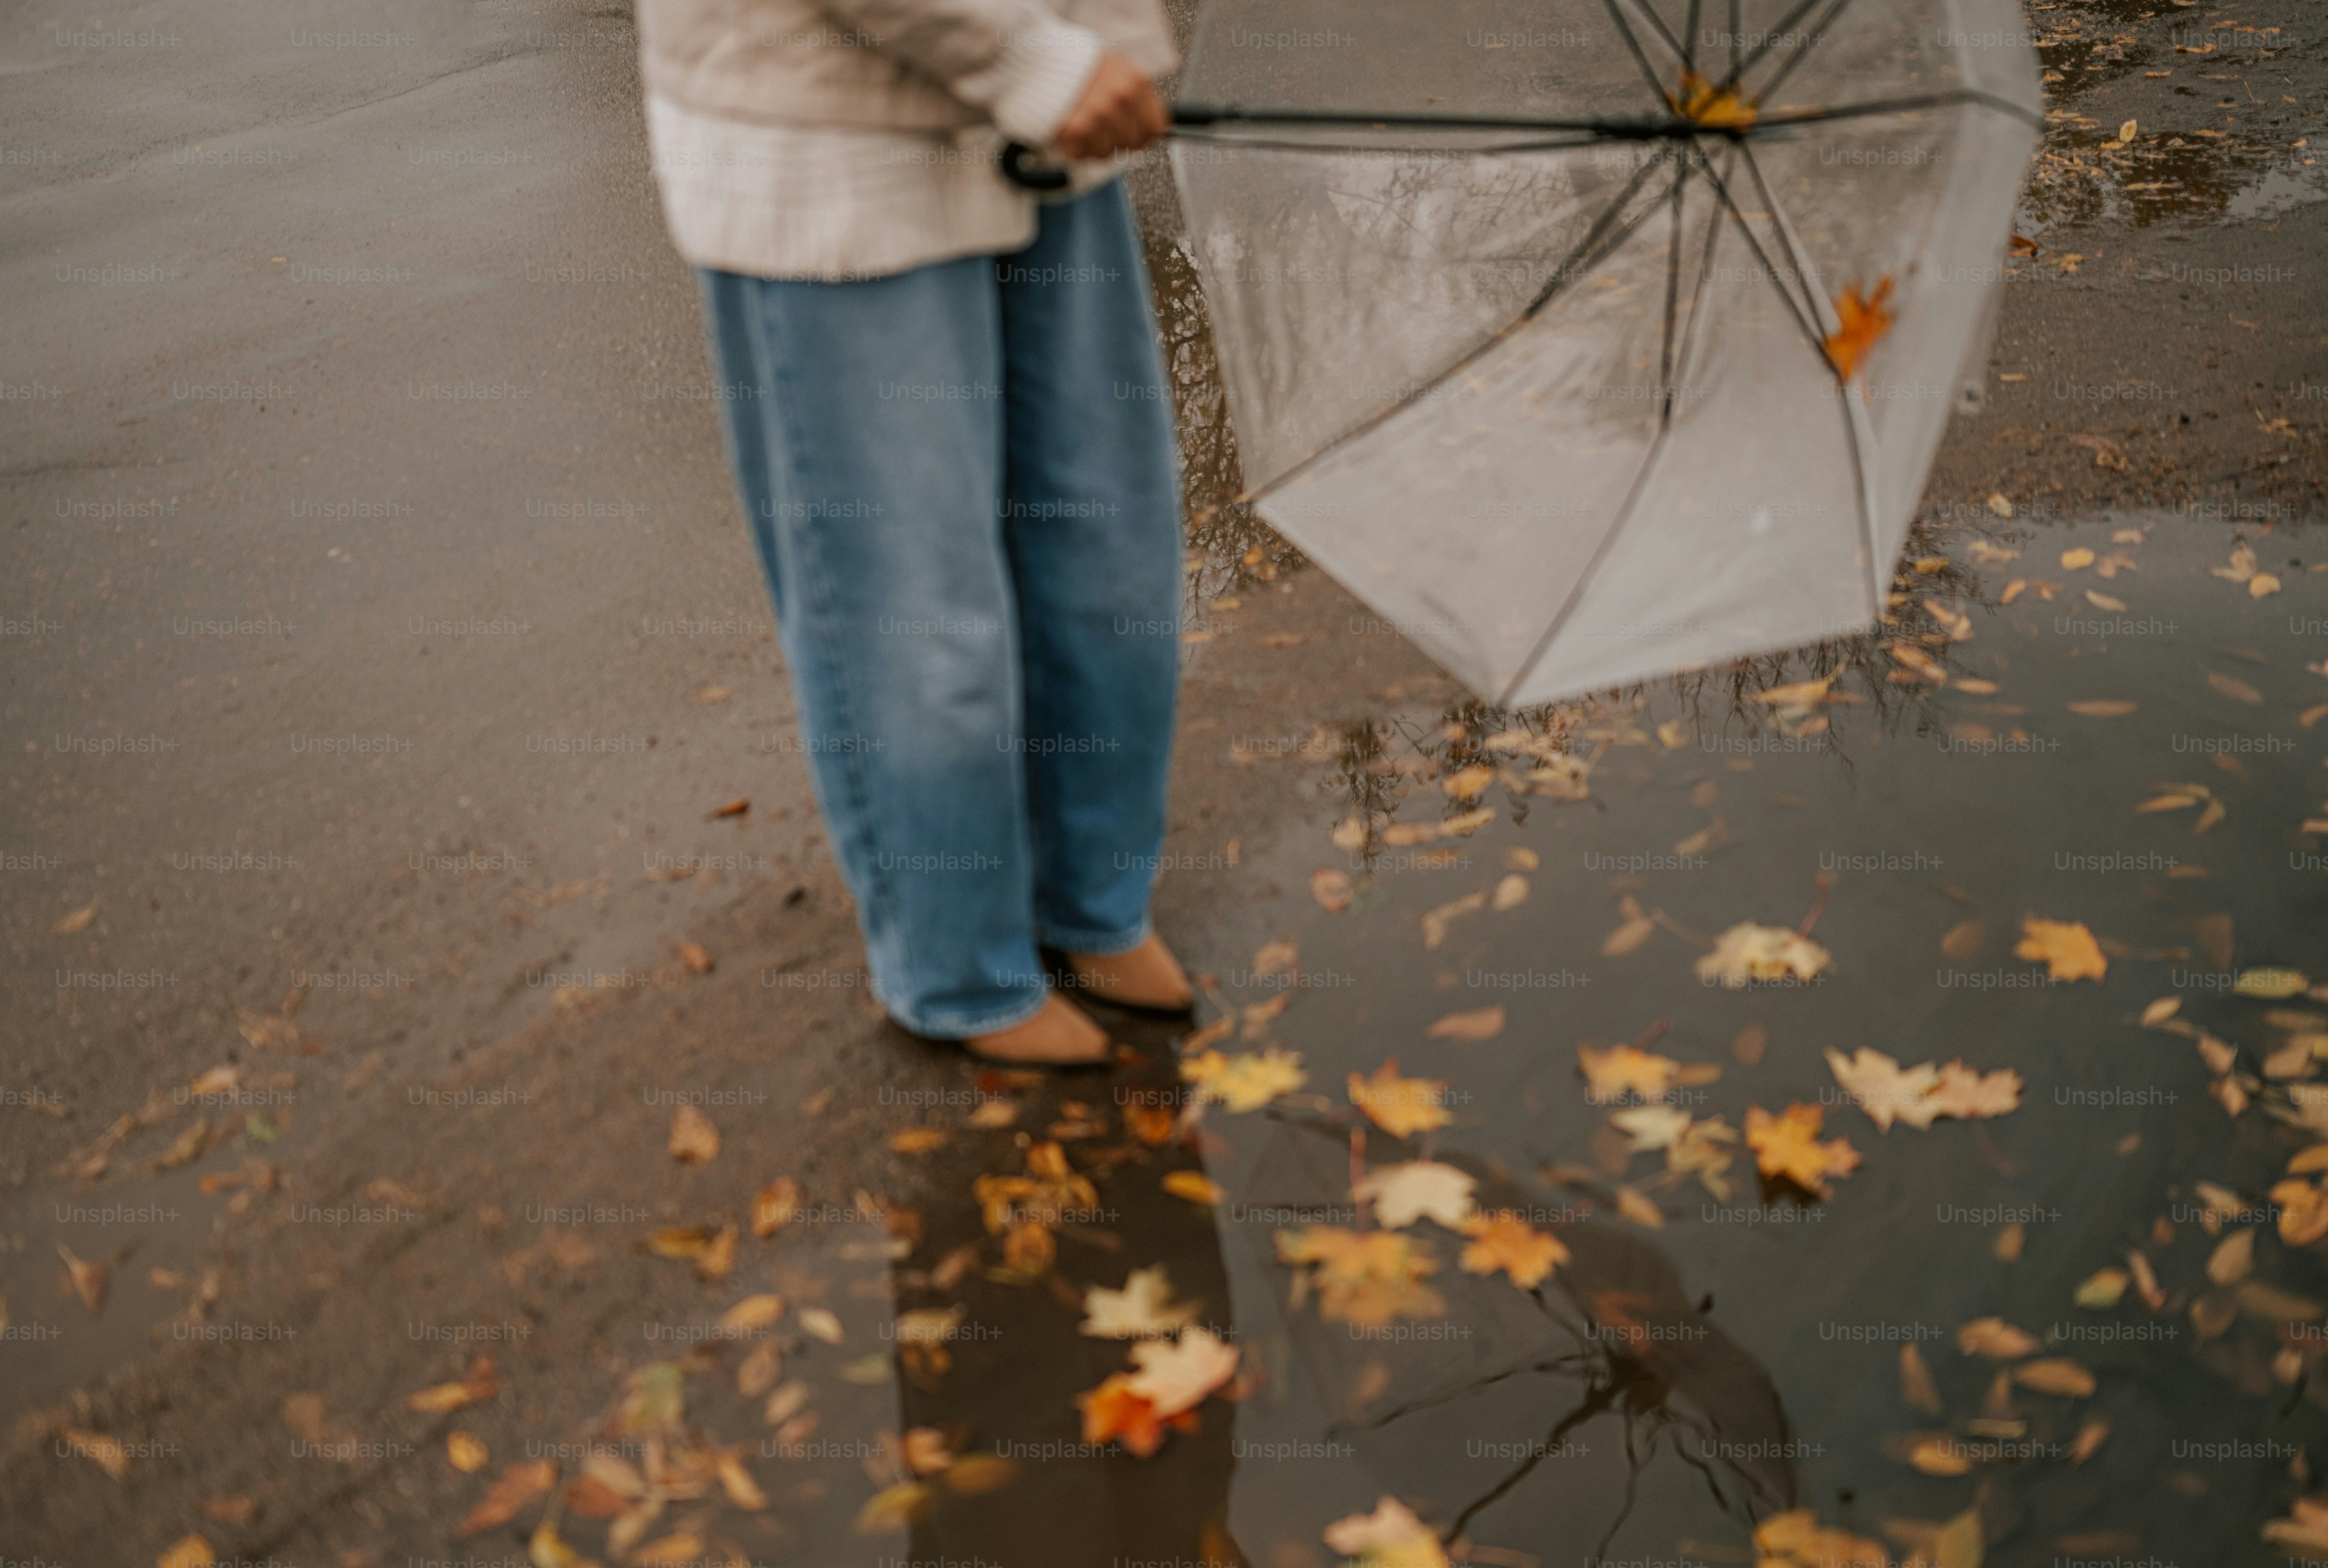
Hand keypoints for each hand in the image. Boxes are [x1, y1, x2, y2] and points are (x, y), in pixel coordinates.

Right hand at [1053, 52, 1167, 160]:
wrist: (1038, 64)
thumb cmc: (1079, 70)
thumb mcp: (1117, 71)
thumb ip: (1138, 99)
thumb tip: (1159, 133)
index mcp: (1136, 82)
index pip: (1156, 128)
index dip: (1144, 135)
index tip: (1132, 133)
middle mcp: (1121, 98)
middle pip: (1133, 144)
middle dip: (1117, 140)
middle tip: (1099, 125)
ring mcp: (1099, 114)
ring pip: (1107, 153)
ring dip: (1093, 144)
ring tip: (1081, 122)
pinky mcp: (1076, 129)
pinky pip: (1081, 155)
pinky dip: (1072, 147)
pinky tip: (1067, 127)